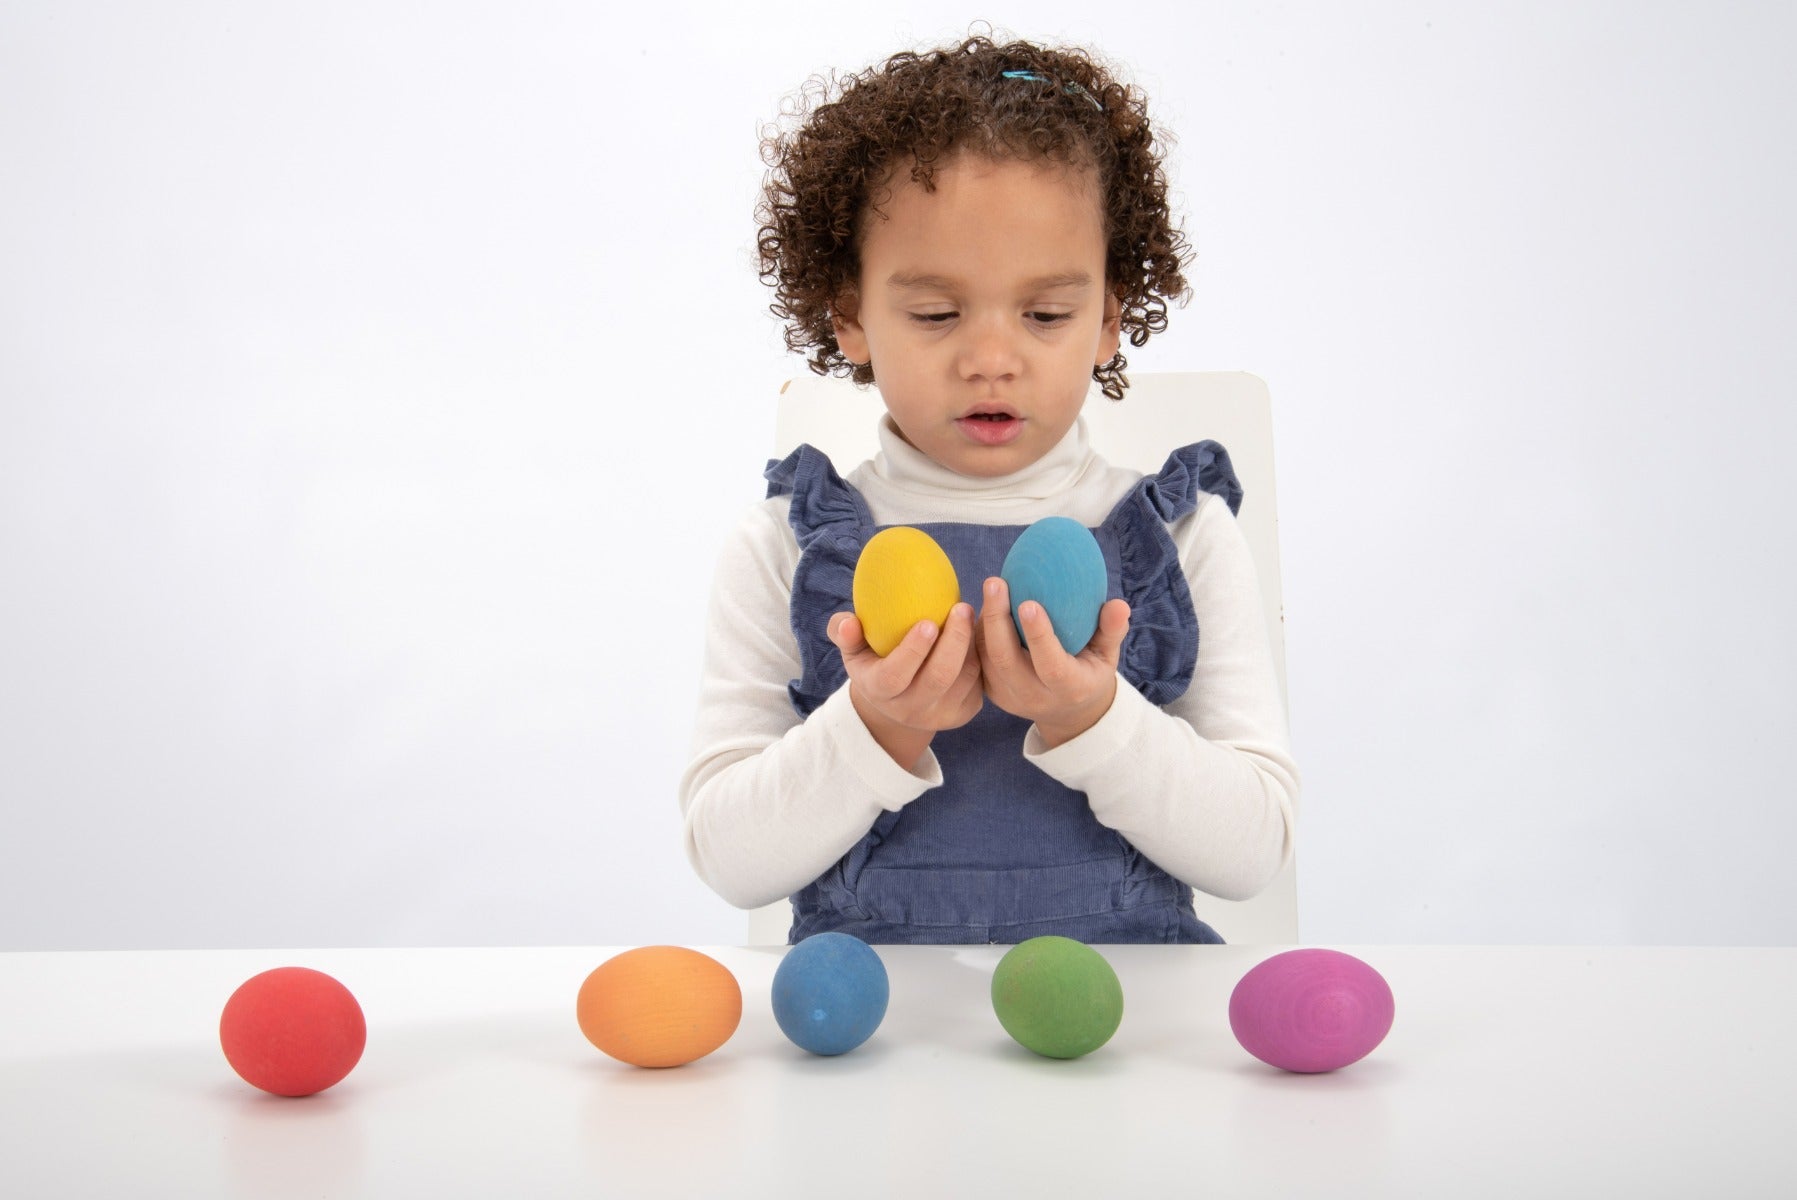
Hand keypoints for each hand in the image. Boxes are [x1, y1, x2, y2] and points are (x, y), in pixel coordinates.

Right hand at [827, 604, 982, 769]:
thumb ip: (844, 632)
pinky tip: (974, 634)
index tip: (927, 622)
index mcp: (879, 691)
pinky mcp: (962, 713)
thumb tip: (848, 622)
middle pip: (938, 678)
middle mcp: (909, 710)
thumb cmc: (874, 662)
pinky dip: (979, 657)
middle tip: (961, 607)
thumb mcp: (854, 650)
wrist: (898, 702)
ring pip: (964, 679)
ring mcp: (938, 715)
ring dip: (970, 644)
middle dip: (954, 640)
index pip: (895, 675)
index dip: (912, 651)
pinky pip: (978, 684)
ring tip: (967, 614)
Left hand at [976, 577, 1129, 748]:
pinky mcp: (992, 693)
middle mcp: (1035, 697)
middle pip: (1007, 660)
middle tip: (996, 582)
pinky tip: (984, 604)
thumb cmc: (1090, 672)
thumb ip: (1112, 630)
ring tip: (991, 588)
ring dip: (984, 622)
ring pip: (987, 659)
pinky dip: (977, 632)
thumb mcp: (1108, 656)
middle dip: (997, 619)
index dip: (1039, 635)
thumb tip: (1119, 604)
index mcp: (1069, 689)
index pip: (1051, 665)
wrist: (1066, 712)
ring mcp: (1009, 698)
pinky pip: (978, 661)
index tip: (1028, 602)